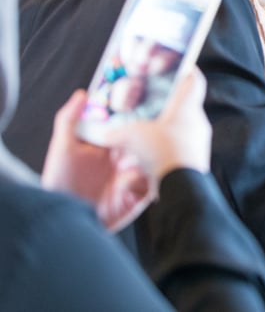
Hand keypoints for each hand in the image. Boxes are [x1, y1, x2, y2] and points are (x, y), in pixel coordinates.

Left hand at [41, 89, 153, 232]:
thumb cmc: (60, 184)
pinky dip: (142, 182)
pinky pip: (152, 185)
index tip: (146, 102)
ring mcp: (134, 177)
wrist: (64, 220)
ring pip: (154, 162)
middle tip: (146, 132)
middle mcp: (125, 160)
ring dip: (148, 160)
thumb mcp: (62, 148)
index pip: (131, 126)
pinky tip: (125, 184)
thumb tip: (82, 93)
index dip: (138, 115)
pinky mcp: (139, 196)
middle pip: (148, 142)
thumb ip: (69, 119)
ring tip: (131, 163)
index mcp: (110, 146)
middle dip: (150, 137)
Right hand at [102, 68, 212, 180]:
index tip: (175, 65)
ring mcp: (198, 142)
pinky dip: (166, 142)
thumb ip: (117, 131)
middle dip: (167, 100)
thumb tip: (104, 133)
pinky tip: (150, 148)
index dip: (184, 70)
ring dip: (165, 124)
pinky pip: (180, 144)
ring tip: (145, 124)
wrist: (182, 188)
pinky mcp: (194, 159)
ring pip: (182, 124)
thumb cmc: (162, 153)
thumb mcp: (133, 136)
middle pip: (185, 103)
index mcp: (187, 108)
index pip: (193, 80)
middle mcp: (197, 122)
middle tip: (150, 98)